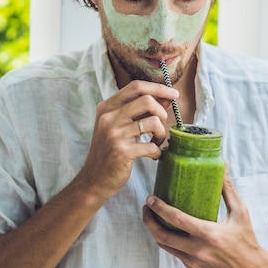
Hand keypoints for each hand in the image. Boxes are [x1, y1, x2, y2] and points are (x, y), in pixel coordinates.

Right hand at [77, 80, 178, 200]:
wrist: (94, 180)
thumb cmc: (110, 151)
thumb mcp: (120, 126)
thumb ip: (140, 110)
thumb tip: (166, 97)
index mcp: (107, 107)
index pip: (136, 86)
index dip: (158, 88)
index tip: (174, 94)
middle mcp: (109, 118)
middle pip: (147, 100)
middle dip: (162, 112)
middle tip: (160, 126)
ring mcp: (114, 134)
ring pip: (154, 122)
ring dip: (162, 134)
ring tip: (157, 143)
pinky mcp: (122, 152)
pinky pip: (152, 146)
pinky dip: (157, 152)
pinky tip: (152, 156)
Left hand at [143, 167, 267, 267]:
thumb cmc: (247, 240)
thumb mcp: (240, 212)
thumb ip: (228, 189)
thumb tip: (223, 164)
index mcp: (210, 235)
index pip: (177, 220)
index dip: (160, 208)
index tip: (151, 198)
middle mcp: (199, 250)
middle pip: (163, 235)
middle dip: (149, 220)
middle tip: (147, 207)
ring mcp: (194, 262)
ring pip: (165, 246)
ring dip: (155, 230)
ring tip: (153, 216)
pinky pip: (174, 253)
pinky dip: (167, 240)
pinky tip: (168, 229)